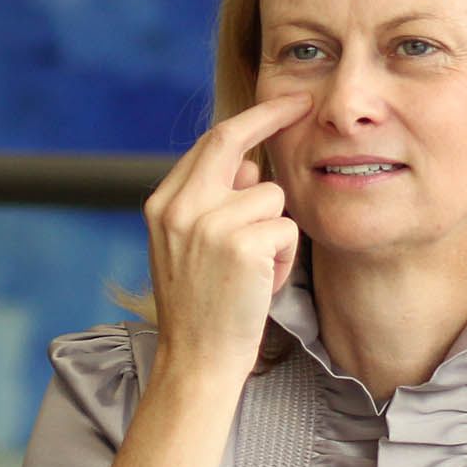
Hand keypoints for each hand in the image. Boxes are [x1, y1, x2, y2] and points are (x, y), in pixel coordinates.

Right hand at [141, 92, 310, 382]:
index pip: (208, 144)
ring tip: (256, 272)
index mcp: (163, 205)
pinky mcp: (241, 244)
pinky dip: (286, 258)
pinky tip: (263, 285)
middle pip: (231, 140)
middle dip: (272, 117)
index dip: (247, 121)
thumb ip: (212, 203)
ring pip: (271, 195)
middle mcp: (180, 207)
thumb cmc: (203, 310)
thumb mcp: (190, 249)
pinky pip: (287, 228)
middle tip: (303, 104)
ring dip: (277, 232)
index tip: (277, 103)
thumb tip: (251, 165)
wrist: (196, 363)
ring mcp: (208, 223)